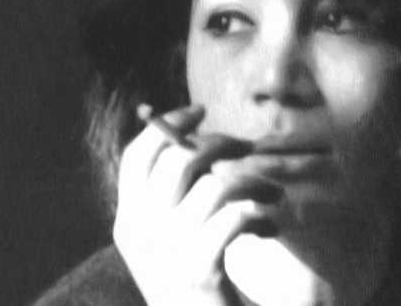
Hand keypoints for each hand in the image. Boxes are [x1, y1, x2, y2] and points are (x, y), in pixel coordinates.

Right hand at [113, 104, 281, 305]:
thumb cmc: (196, 288)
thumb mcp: (170, 239)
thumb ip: (172, 196)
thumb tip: (196, 140)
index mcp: (127, 221)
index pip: (136, 156)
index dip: (167, 126)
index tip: (199, 111)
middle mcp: (139, 232)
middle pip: (176, 161)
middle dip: (218, 143)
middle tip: (247, 147)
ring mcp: (166, 251)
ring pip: (214, 185)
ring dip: (252, 182)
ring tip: (272, 194)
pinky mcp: (198, 269)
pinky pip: (235, 216)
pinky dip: (260, 216)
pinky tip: (270, 229)